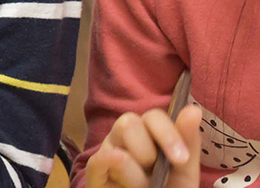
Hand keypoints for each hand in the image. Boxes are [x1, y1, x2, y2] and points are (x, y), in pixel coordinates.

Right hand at [85, 105, 201, 187]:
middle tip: (157, 175)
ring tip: (141, 187)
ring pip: (114, 144)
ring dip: (135, 172)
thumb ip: (187, 142)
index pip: (153, 117)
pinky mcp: (95, 172)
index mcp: (148, 133)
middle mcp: (124, 137)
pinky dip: (110, 167)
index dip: (167, 134)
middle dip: (148, 152)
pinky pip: (97, 161)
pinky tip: (121, 182)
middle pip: (128, 122)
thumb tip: (193, 109)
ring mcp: (107, 152)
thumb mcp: (183, 171)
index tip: (181, 159)